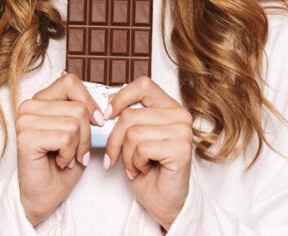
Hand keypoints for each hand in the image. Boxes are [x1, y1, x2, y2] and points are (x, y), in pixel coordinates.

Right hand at [15, 73, 104, 225]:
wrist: (44, 195)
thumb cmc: (61, 166)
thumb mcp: (79, 133)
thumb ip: (86, 115)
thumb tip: (106, 108)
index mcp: (41, 100)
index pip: (70, 82)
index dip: (89, 101)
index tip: (97, 121)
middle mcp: (29, 107)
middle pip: (77, 106)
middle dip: (87, 133)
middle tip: (78, 151)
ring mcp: (25, 121)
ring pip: (74, 122)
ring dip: (78, 146)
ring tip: (68, 157)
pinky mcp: (25, 138)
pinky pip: (65, 137)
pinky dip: (70, 154)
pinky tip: (61, 162)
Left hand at [104, 76, 193, 229]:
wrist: (163, 202)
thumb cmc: (148, 170)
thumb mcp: (135, 138)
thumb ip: (128, 119)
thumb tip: (104, 110)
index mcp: (169, 107)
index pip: (143, 85)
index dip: (120, 98)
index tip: (106, 116)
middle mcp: (180, 116)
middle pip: (129, 115)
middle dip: (115, 140)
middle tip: (116, 157)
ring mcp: (183, 131)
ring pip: (132, 132)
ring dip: (126, 155)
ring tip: (135, 166)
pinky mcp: (180, 149)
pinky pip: (141, 148)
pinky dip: (134, 163)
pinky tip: (143, 170)